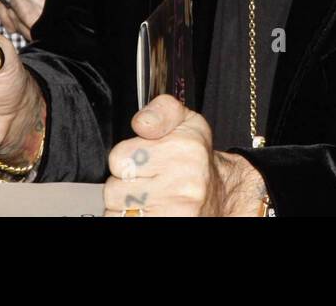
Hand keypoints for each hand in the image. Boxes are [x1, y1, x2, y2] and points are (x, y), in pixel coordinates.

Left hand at [102, 95, 265, 216]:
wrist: (221, 194)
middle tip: (146, 182)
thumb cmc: (195, 157)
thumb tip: (141, 123)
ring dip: (127, 207)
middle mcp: (182, 183)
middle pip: (114, 190)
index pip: (118, 157)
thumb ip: (160, 111)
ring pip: (118, 213)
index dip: (126, 160)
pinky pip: (127, 224)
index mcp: (182, 149)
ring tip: (148, 199)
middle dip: (125, 186)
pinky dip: (132, 219)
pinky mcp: (172, 224)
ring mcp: (177, 212)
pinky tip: (150, 211)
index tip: (142, 161)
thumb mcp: (183, 121)